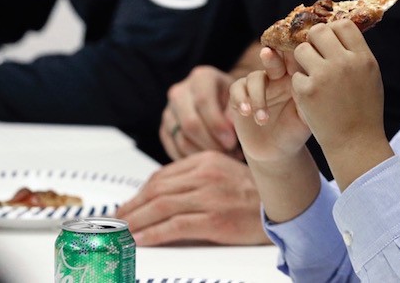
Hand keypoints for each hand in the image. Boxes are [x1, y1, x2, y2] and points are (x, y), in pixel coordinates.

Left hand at [116, 151, 268, 245]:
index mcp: (206, 161)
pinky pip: (174, 226)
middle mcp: (205, 175)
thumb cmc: (253, 193)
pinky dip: (152, 233)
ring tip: (123, 231)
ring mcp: (209, 197)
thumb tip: (163, 195)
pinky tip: (141, 239)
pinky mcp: (214, 220)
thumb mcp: (223, 173)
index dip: (140, 192)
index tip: (128, 204)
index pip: (162, 175)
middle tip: (118, 219)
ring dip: (136, 221)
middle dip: (132, 207)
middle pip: (157, 190)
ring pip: (160, 207)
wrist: (282, 207)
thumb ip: (196, 178)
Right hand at [161, 65, 237, 159]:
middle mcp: (180, 91)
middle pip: (190, 123)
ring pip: (181, 139)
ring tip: (223, 158)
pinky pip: (174, 150)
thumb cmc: (233, 99)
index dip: (217, 125)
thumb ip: (235, 112)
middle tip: (229, 154)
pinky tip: (209, 161)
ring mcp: (168, 111)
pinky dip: (192, 159)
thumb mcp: (239, 99)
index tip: (232, 142)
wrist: (219, 99)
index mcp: (201, 77)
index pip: (203, 101)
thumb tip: (230, 130)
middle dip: (211, 144)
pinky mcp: (164, 129)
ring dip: (203, 154)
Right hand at [229, 48, 310, 164]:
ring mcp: (258, 84)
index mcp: (296, 76)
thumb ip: (306, 98)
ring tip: (263, 120)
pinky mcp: (242, 94)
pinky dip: (240, 99)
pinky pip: (237, 88)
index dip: (292, 54)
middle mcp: (277, 76)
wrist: (275, 151)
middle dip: (270, 56)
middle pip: (273, 58)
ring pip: (254, 78)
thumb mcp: (306, 116)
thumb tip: (305, 79)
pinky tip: (246, 113)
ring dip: (257, 97)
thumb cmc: (295, 131)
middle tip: (267, 54)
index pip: (294, 59)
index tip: (292, 60)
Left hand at [291, 20, 385, 153]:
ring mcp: (323, 76)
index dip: (333, 30)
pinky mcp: (305, 91)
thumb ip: (356, 54)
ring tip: (312, 75)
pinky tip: (310, 97)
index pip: (343, 25)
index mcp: (363, 58)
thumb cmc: (365, 110)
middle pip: (318, 31)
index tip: (330, 41)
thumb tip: (339, 31)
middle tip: (315, 54)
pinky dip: (300, 84)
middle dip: (313, 41)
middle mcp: (344, 63)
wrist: (356, 144)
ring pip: (301, 50)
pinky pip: (295, 75)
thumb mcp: (370, 77)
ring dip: (303, 60)